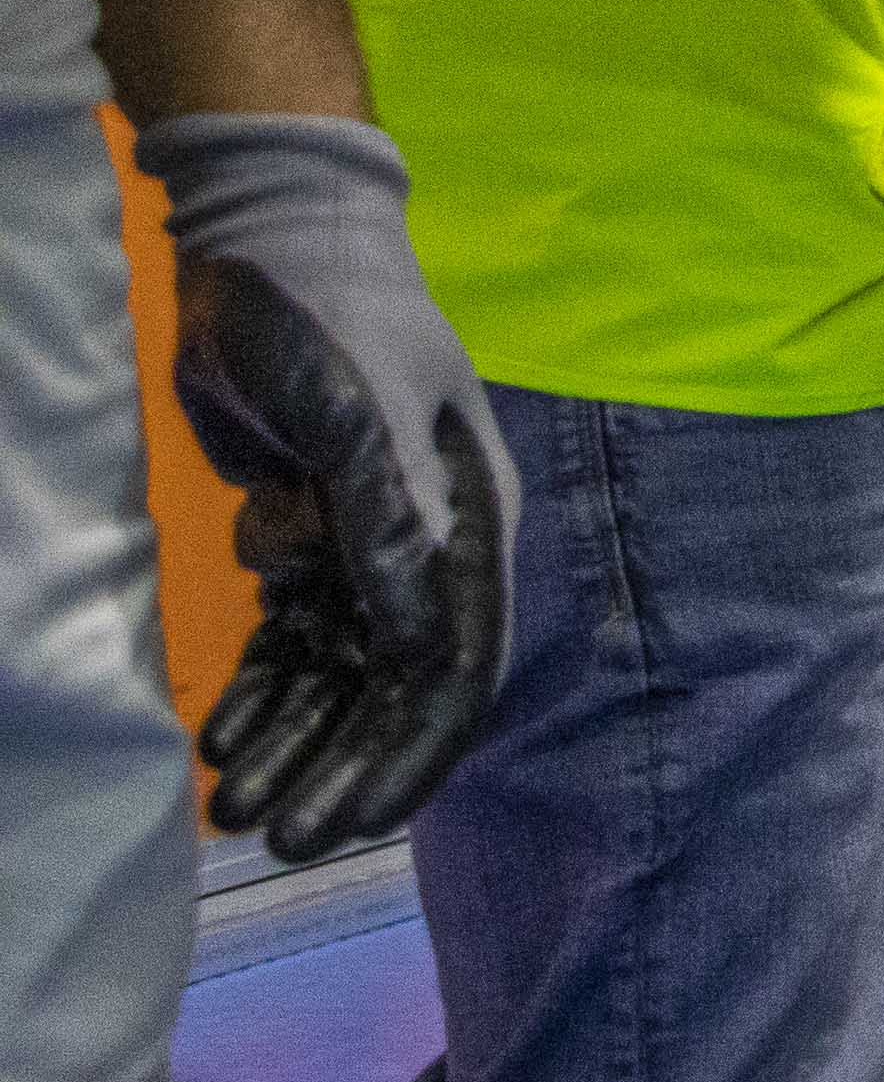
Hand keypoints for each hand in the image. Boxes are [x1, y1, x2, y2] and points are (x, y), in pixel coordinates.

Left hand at [139, 116, 515, 864]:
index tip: (351, 823)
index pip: (453, 668)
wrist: (265, 242)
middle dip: (337, 768)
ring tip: (229, 807)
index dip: (408, 756)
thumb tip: (418, 649)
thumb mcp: (357, 417)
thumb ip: (391, 530)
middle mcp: (430, 547)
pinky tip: (218, 739)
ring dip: (289, 741)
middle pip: (392, 689)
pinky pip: (288, 638)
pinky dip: (259, 690)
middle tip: (274, 839)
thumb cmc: (330, 318)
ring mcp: (369, 545)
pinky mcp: (310, 536)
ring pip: (334, 675)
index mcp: (467, 522)